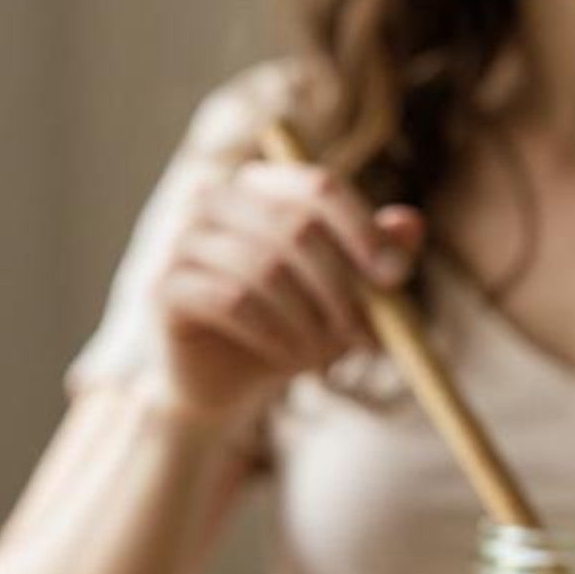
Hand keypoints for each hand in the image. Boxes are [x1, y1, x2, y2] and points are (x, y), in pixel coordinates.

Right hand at [151, 158, 425, 424]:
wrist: (221, 387)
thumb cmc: (284, 329)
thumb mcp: (339, 295)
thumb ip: (374, 256)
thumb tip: (411, 225)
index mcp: (257, 186)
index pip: (317, 186)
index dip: (361, 230)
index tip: (395, 279)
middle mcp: (212, 198)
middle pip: (296, 228)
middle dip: (341, 287)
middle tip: (368, 335)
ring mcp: (180, 239)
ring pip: (266, 269)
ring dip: (308, 319)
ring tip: (326, 355)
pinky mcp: (163, 285)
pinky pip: (232, 302)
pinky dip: (273, 334)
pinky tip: (289, 359)